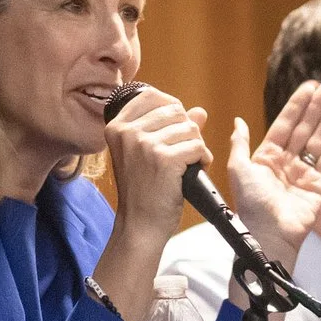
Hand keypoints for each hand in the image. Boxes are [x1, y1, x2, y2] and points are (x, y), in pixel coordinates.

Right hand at [93, 87, 209, 315]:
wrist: (139, 225)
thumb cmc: (143, 191)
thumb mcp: (147, 155)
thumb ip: (169, 128)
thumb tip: (199, 111)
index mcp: (117, 126)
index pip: (152, 96)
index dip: (172, 107)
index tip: (176, 127)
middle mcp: (127, 132)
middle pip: (175, 110)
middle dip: (187, 130)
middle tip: (185, 152)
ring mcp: (144, 144)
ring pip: (190, 128)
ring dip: (197, 146)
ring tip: (189, 164)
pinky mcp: (163, 159)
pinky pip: (197, 146)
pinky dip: (203, 158)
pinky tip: (195, 171)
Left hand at [218, 80, 320, 270]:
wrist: (269, 233)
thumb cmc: (251, 204)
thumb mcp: (239, 169)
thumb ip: (240, 144)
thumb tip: (238, 121)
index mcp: (266, 156)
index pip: (284, 124)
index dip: (296, 105)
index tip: (308, 88)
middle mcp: (286, 162)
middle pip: (304, 127)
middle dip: (316, 107)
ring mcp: (303, 172)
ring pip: (318, 139)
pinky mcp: (317, 184)